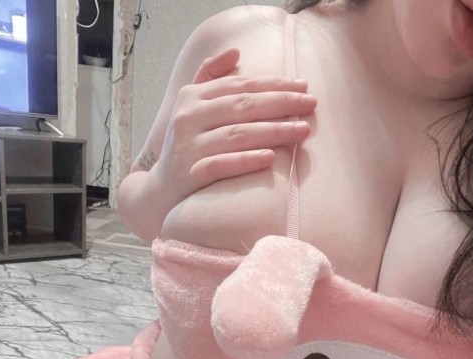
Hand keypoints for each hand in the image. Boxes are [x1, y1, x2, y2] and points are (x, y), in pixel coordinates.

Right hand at [153, 47, 315, 209]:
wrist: (160, 190)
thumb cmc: (186, 146)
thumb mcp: (191, 107)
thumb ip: (210, 77)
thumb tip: (236, 53)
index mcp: (192, 97)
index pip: (240, 86)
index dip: (274, 85)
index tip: (304, 87)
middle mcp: (188, 118)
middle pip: (243, 107)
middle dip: (282, 104)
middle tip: (312, 105)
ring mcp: (188, 147)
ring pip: (238, 135)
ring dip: (274, 131)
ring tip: (303, 131)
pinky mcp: (190, 174)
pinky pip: (222, 165)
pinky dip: (247, 160)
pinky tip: (270, 158)